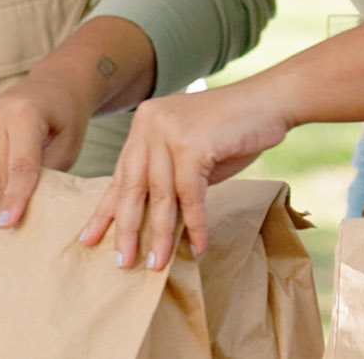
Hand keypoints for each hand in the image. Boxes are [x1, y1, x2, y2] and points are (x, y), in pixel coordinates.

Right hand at [0, 70, 94, 228]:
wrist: (52, 86)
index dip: (16, 196)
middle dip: (10, 199)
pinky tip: (4, 182)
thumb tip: (23, 207)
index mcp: (25, 113)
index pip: (20, 164)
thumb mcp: (70, 146)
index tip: (9, 224)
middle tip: (25, 218)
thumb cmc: (66, 119)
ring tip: (16, 201)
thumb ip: (48, 175)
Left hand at [78, 79, 295, 268]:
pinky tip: (198, 244)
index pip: (121, 174)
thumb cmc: (234, 129)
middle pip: (133, 186)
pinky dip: (195, 223)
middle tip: (121, 262)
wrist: (273, 100)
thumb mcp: (190, 151)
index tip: (90, 239)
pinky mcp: (193, 144)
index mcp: (144, 123)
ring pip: (160, 195)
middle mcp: (150, 123)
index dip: (106, 210)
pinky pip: (190, 195)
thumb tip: (146, 221)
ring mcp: (170, 132)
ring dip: (160, 234)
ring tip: (157, 263)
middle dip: (127, 229)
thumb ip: (167, 176)